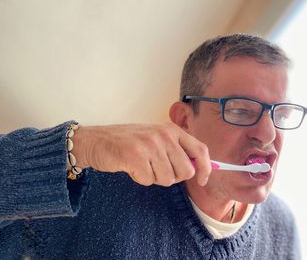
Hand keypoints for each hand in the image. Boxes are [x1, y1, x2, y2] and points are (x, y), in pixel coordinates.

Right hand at [72, 122, 211, 185]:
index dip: (206, 168)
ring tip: (142, 165)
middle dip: (173, 177)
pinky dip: (141, 179)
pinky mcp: (136, 157)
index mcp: (172, 129)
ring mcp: (150, 145)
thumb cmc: (129, 142)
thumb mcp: (156, 138)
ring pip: (167, 179)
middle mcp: (164, 135)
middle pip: (185, 171)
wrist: (97, 141)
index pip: (200, 150)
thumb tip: (196, 169)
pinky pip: (149, 181)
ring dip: (154, 178)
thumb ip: (176, 149)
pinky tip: (132, 167)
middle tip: (156, 169)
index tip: (202, 180)